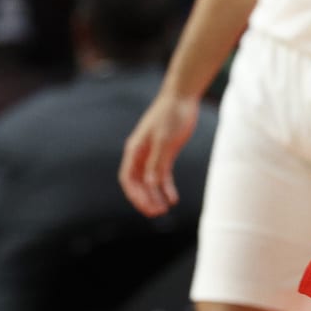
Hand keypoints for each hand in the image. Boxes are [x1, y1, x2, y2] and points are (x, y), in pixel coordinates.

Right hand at [119, 93, 200, 216]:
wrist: (182, 96)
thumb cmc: (170, 115)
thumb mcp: (164, 141)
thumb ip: (156, 164)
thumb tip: (150, 185)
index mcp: (134, 150)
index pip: (128, 179)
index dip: (135, 195)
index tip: (147, 208)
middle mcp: (140, 154)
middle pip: (137, 183)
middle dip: (145, 199)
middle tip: (157, 213)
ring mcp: (153, 153)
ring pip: (150, 181)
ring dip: (155, 195)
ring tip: (164, 209)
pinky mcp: (165, 152)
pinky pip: (162, 175)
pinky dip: (166, 187)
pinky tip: (173, 198)